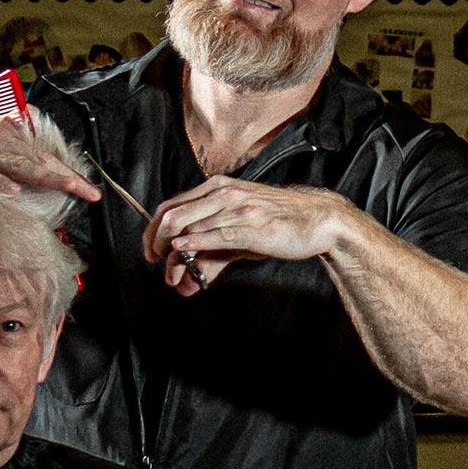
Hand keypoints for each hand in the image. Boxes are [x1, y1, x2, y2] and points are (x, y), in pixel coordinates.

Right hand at [0, 116, 101, 202]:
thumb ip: (11, 140)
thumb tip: (33, 137)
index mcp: (5, 133)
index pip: (43, 155)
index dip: (67, 171)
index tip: (88, 188)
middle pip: (38, 161)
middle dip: (67, 178)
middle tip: (89, 192)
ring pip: (19, 166)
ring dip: (47, 178)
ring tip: (69, 187)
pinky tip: (13, 191)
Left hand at [142, 177, 354, 295]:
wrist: (316, 220)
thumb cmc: (278, 223)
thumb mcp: (240, 233)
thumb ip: (213, 254)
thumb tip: (189, 280)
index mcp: (217, 188)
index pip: (170, 206)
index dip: (152, 231)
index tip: (150, 252)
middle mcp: (224, 194)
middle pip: (173, 216)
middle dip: (157, 244)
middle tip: (156, 264)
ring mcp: (238, 209)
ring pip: (191, 229)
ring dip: (176, 258)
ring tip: (174, 277)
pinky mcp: (253, 228)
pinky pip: (216, 236)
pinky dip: (195, 246)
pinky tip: (185, 254)